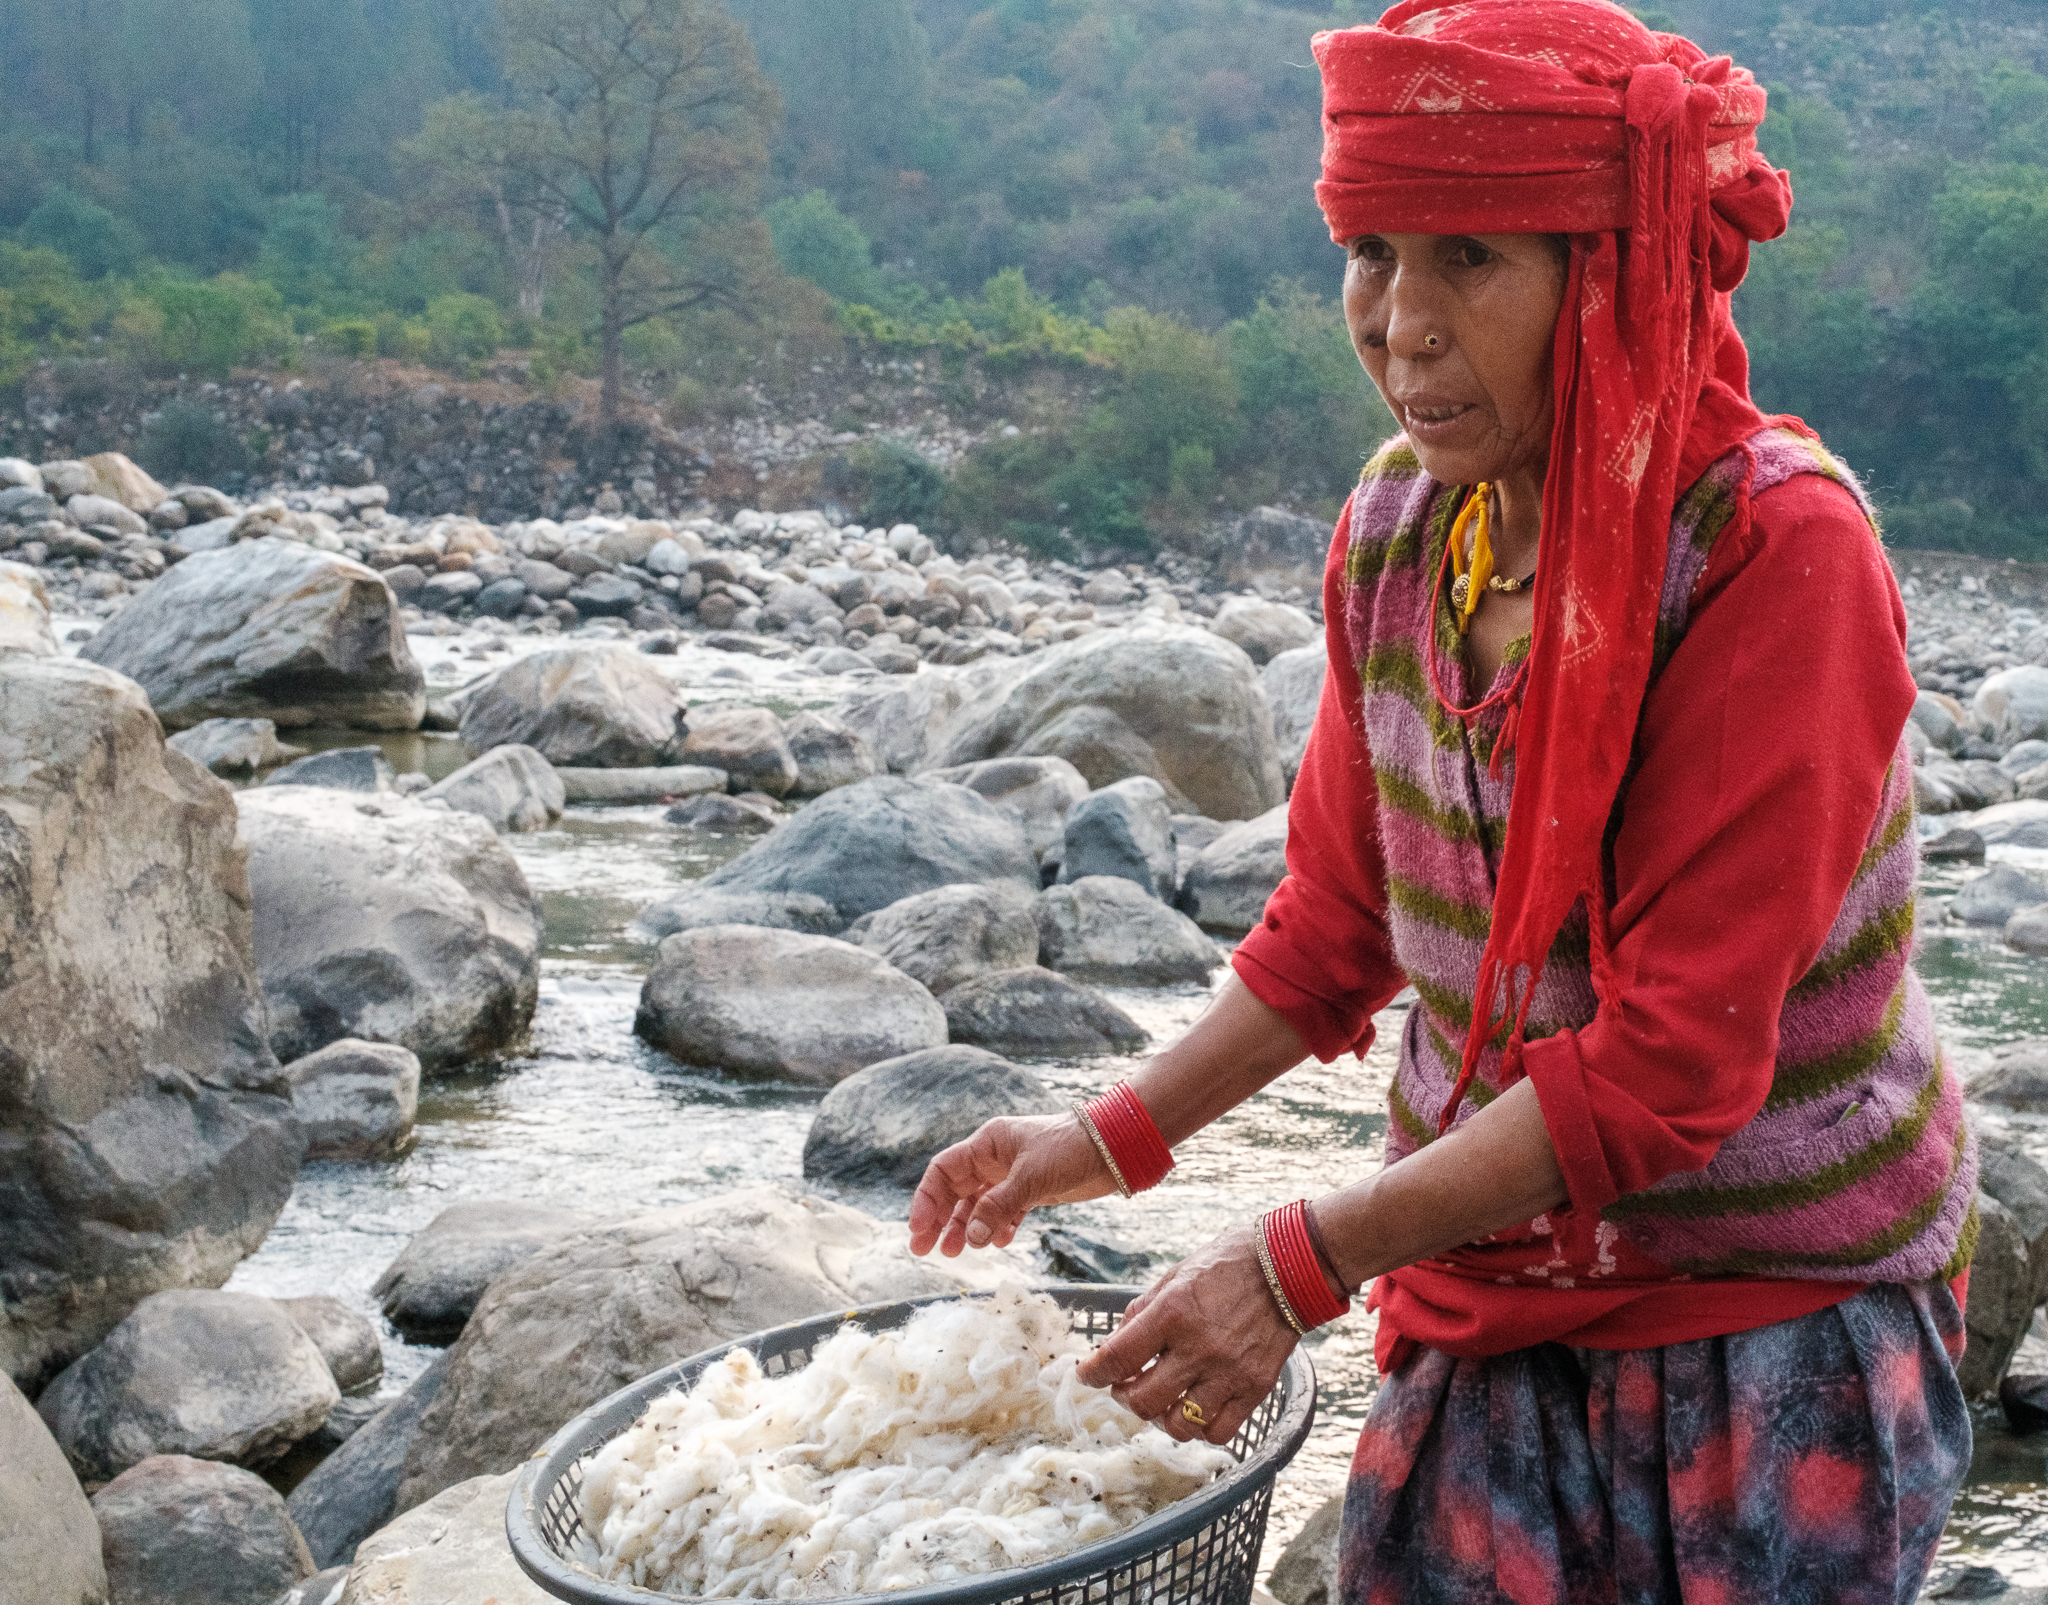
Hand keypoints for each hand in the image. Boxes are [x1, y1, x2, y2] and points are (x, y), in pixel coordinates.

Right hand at [907, 1111, 1115, 1255]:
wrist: (1114, 1147)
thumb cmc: (1070, 1148)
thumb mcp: (1031, 1178)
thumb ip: (998, 1207)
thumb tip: (970, 1237)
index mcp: (987, 1144)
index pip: (943, 1171)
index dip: (927, 1200)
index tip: (918, 1229)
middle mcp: (995, 1159)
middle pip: (956, 1191)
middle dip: (939, 1220)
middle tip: (926, 1250)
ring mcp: (1013, 1176)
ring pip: (978, 1205)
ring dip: (967, 1228)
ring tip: (957, 1253)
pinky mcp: (1033, 1191)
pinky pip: (1005, 1212)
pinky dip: (999, 1228)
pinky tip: (999, 1243)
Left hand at [1075, 1226, 1298, 1446]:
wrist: (1288, 1267)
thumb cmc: (1227, 1264)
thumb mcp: (1175, 1275)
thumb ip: (1143, 1312)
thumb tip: (1114, 1345)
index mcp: (1172, 1313)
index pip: (1118, 1358)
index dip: (1094, 1374)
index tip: (1087, 1375)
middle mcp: (1198, 1347)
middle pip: (1143, 1401)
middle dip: (1125, 1397)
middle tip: (1127, 1385)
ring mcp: (1229, 1372)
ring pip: (1178, 1425)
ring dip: (1161, 1417)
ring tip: (1163, 1400)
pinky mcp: (1255, 1388)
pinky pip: (1218, 1431)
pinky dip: (1200, 1428)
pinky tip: (1195, 1409)